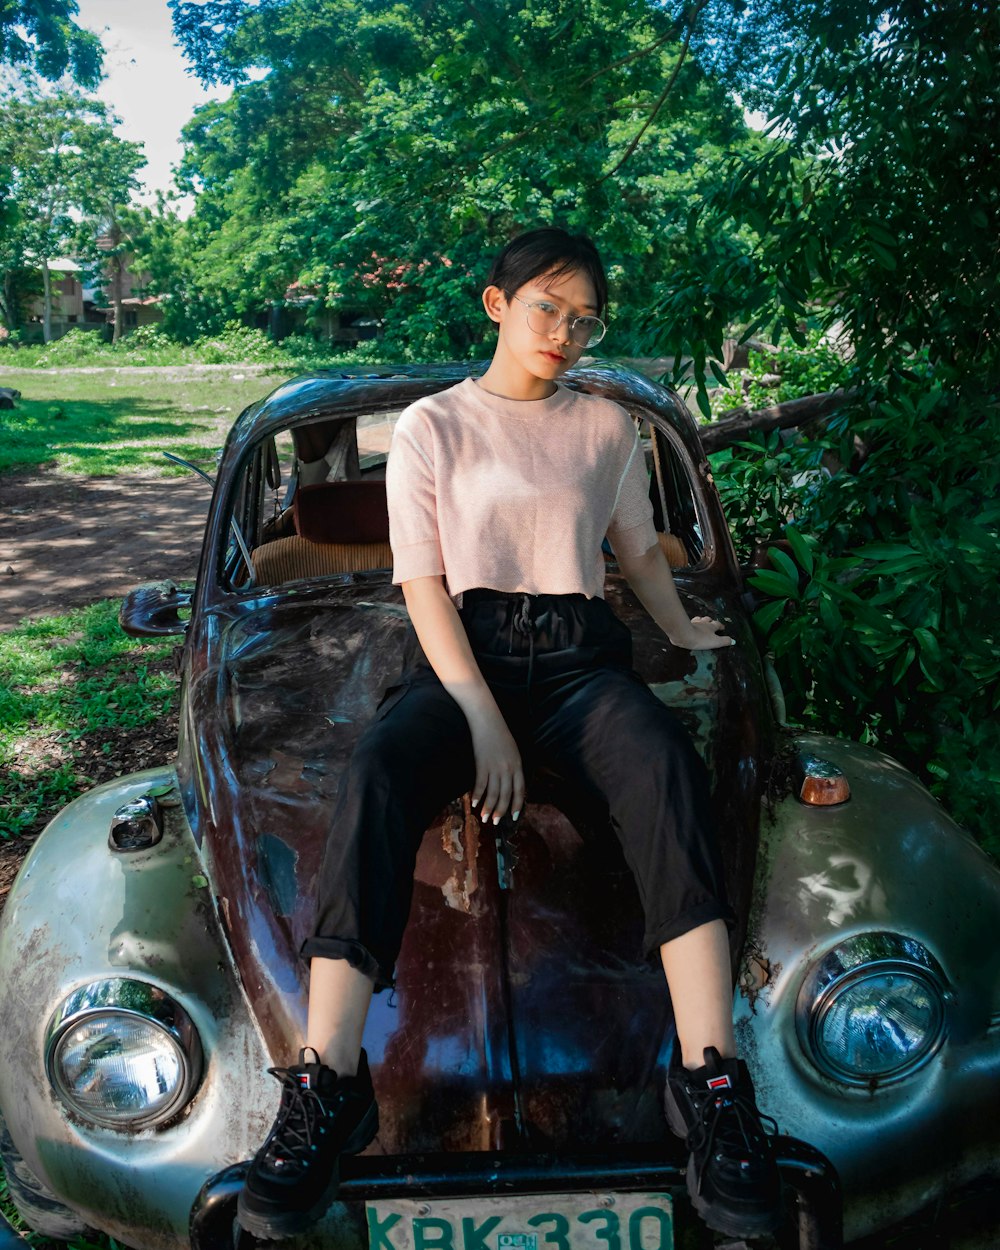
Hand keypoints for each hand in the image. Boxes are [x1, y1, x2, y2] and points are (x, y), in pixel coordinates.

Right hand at [467, 708, 524, 824]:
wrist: (487, 720)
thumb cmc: (500, 734)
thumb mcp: (512, 750)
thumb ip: (513, 766)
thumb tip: (510, 783)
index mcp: (518, 765)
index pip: (520, 790)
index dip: (516, 805)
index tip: (513, 816)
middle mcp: (508, 768)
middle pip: (505, 795)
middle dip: (501, 811)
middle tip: (496, 822)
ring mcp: (495, 767)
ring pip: (493, 793)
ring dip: (489, 808)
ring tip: (485, 818)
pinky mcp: (482, 764)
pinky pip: (480, 784)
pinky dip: (477, 795)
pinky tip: (474, 803)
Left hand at [669, 615, 734, 649]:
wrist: (684, 635)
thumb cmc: (701, 639)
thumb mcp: (716, 642)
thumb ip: (724, 641)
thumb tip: (733, 641)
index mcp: (711, 627)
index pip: (718, 624)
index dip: (720, 626)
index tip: (722, 627)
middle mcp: (703, 623)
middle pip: (707, 620)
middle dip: (710, 621)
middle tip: (711, 623)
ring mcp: (694, 623)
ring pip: (699, 619)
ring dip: (701, 620)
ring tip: (701, 622)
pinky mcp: (685, 625)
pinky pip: (689, 622)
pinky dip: (691, 623)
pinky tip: (690, 625)